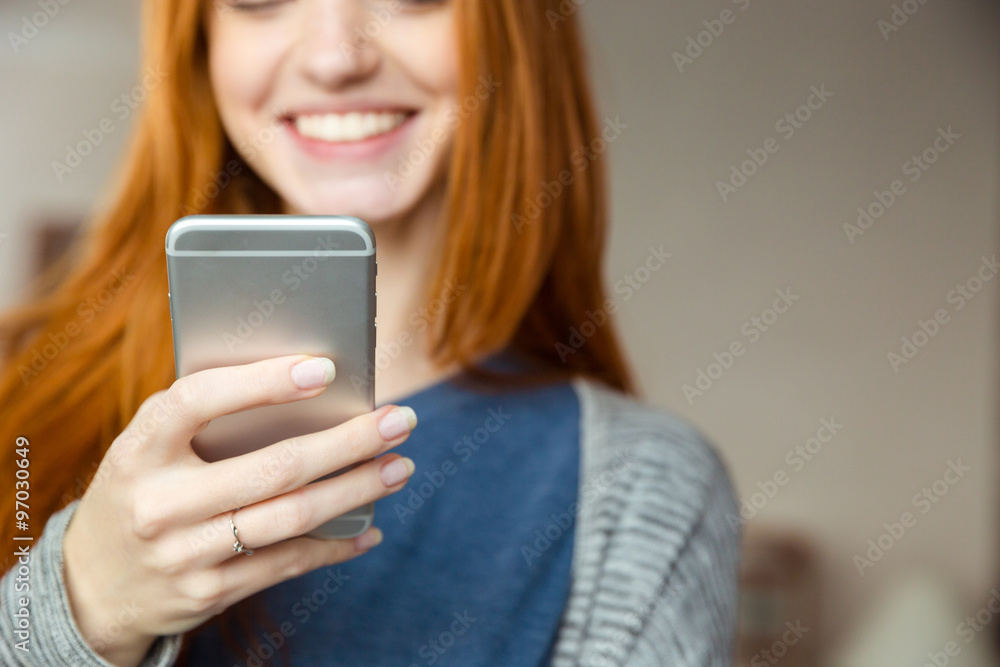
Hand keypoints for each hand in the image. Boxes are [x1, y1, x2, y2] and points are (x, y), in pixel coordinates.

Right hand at [62, 355, 415, 666]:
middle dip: (350, 441)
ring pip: (292, 517)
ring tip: (399, 467)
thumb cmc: (141, 490)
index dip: (264, 382)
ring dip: (357, 489)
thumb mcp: (147, 448)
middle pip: (274, 468)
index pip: (199, 400)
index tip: (326, 368)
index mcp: (139, 449)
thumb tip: (306, 383)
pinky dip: (336, 544)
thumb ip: (203, 418)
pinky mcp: (209, 592)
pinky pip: (288, 563)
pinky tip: (369, 527)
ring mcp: (184, 554)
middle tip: (400, 420)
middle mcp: (159, 504)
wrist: (91, 584)